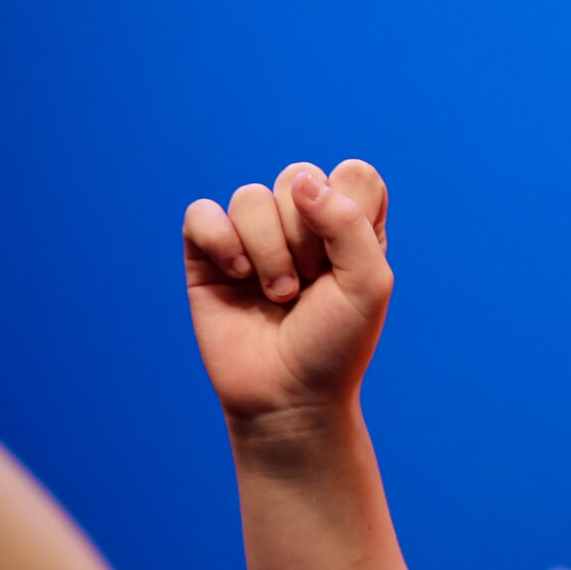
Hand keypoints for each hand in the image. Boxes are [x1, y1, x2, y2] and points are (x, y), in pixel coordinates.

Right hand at [182, 160, 391, 423]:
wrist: (289, 396)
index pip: (353, 173)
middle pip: (298, 178)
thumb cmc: (335, 343)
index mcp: (348, 223)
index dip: (349, 211)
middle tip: (310, 285)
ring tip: (278, 294)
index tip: (347, 261)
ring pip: (250, 196)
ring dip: (268, 251)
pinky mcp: (208, 254)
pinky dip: (220, 241)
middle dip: (306, 238)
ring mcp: (252, 235)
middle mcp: (301, 222)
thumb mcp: (368, 284)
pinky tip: (237, 275)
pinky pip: (202, 213)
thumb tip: (302, 181)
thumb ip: (349, 222)